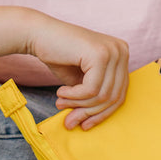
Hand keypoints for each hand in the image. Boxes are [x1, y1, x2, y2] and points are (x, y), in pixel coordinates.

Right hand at [25, 14, 129, 129]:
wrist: (38, 34)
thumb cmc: (58, 56)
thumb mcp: (81, 81)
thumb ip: (92, 98)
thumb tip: (90, 124)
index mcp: (121, 55)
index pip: (120, 93)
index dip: (101, 114)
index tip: (84, 125)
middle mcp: (122, 51)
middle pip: (114, 96)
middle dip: (90, 113)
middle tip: (69, 121)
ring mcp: (113, 51)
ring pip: (102, 96)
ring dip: (79, 105)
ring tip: (61, 103)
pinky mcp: (100, 55)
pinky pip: (91, 90)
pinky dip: (74, 96)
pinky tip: (61, 92)